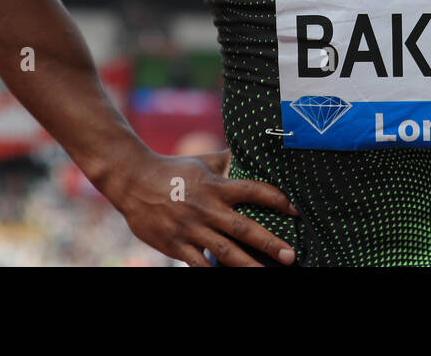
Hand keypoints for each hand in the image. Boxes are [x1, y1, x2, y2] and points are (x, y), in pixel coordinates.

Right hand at [110, 148, 297, 266]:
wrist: (133, 180)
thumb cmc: (172, 169)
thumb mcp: (202, 161)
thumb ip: (226, 160)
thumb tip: (248, 151)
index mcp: (216, 186)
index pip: (254, 191)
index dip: (277, 199)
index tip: (297, 210)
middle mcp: (207, 208)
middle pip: (244, 228)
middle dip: (269, 243)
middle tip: (291, 256)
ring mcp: (191, 228)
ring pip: (225, 251)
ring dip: (248, 265)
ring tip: (267, 274)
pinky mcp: (176, 244)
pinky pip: (199, 264)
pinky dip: (213, 272)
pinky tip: (228, 278)